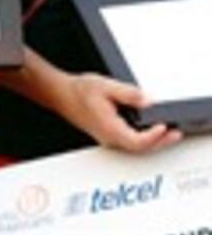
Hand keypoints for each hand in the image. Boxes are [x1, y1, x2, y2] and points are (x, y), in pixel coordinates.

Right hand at [59, 73, 181, 152]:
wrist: (60, 93)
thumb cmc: (78, 91)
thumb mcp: (106, 86)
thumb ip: (129, 94)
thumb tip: (149, 102)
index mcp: (109, 128)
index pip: (138, 142)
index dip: (154, 137)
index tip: (164, 126)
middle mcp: (109, 138)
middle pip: (140, 148)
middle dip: (159, 142)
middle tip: (174, 133)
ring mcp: (107, 139)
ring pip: (135, 147)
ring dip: (152, 141)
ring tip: (165, 131)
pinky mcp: (107, 135)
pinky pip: (128, 142)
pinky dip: (142, 138)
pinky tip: (148, 129)